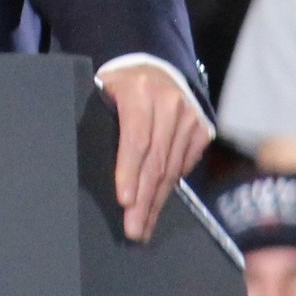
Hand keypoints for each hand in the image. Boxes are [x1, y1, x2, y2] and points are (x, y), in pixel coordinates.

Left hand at [99, 63, 211, 242]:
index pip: (136, 139)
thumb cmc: (121, 86)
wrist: (156, 66)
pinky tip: (159, 202)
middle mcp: (170, 103)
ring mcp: (190, 116)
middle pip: (156, 161)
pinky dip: (172, 185)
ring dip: (157, 201)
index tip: (124, 201)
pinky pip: (186, 165)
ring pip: (172, 168)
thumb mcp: (104, 94)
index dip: (129, 172)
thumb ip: (103, 123)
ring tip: (144, 226)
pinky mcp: (202, 128)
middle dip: (144, 200)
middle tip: (134, 230)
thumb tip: (93, 170)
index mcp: (139, 92)